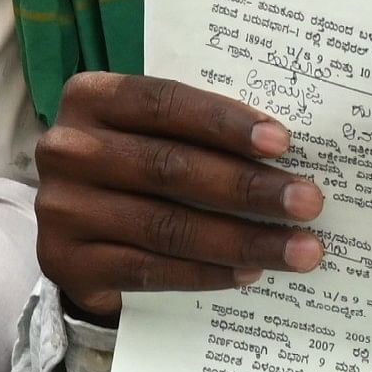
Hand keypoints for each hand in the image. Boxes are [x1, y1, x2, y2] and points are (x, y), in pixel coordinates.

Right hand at [33, 70, 326, 318]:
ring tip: (301, 249)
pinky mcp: (68, 262)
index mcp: (90, 97)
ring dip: (243, 239)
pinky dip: (207, 273)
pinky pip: (151, 270)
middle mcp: (68, 149)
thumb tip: (285, 151)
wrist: (76, 235)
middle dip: (248, 186)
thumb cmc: (134, 170)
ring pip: (167, 225)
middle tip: (308, 202)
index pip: (164, 102)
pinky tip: (250, 273)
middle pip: (170, 167)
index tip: (283, 142)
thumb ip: (197, 133)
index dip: (224, 122)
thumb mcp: (150, 134)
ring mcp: (63, 208)